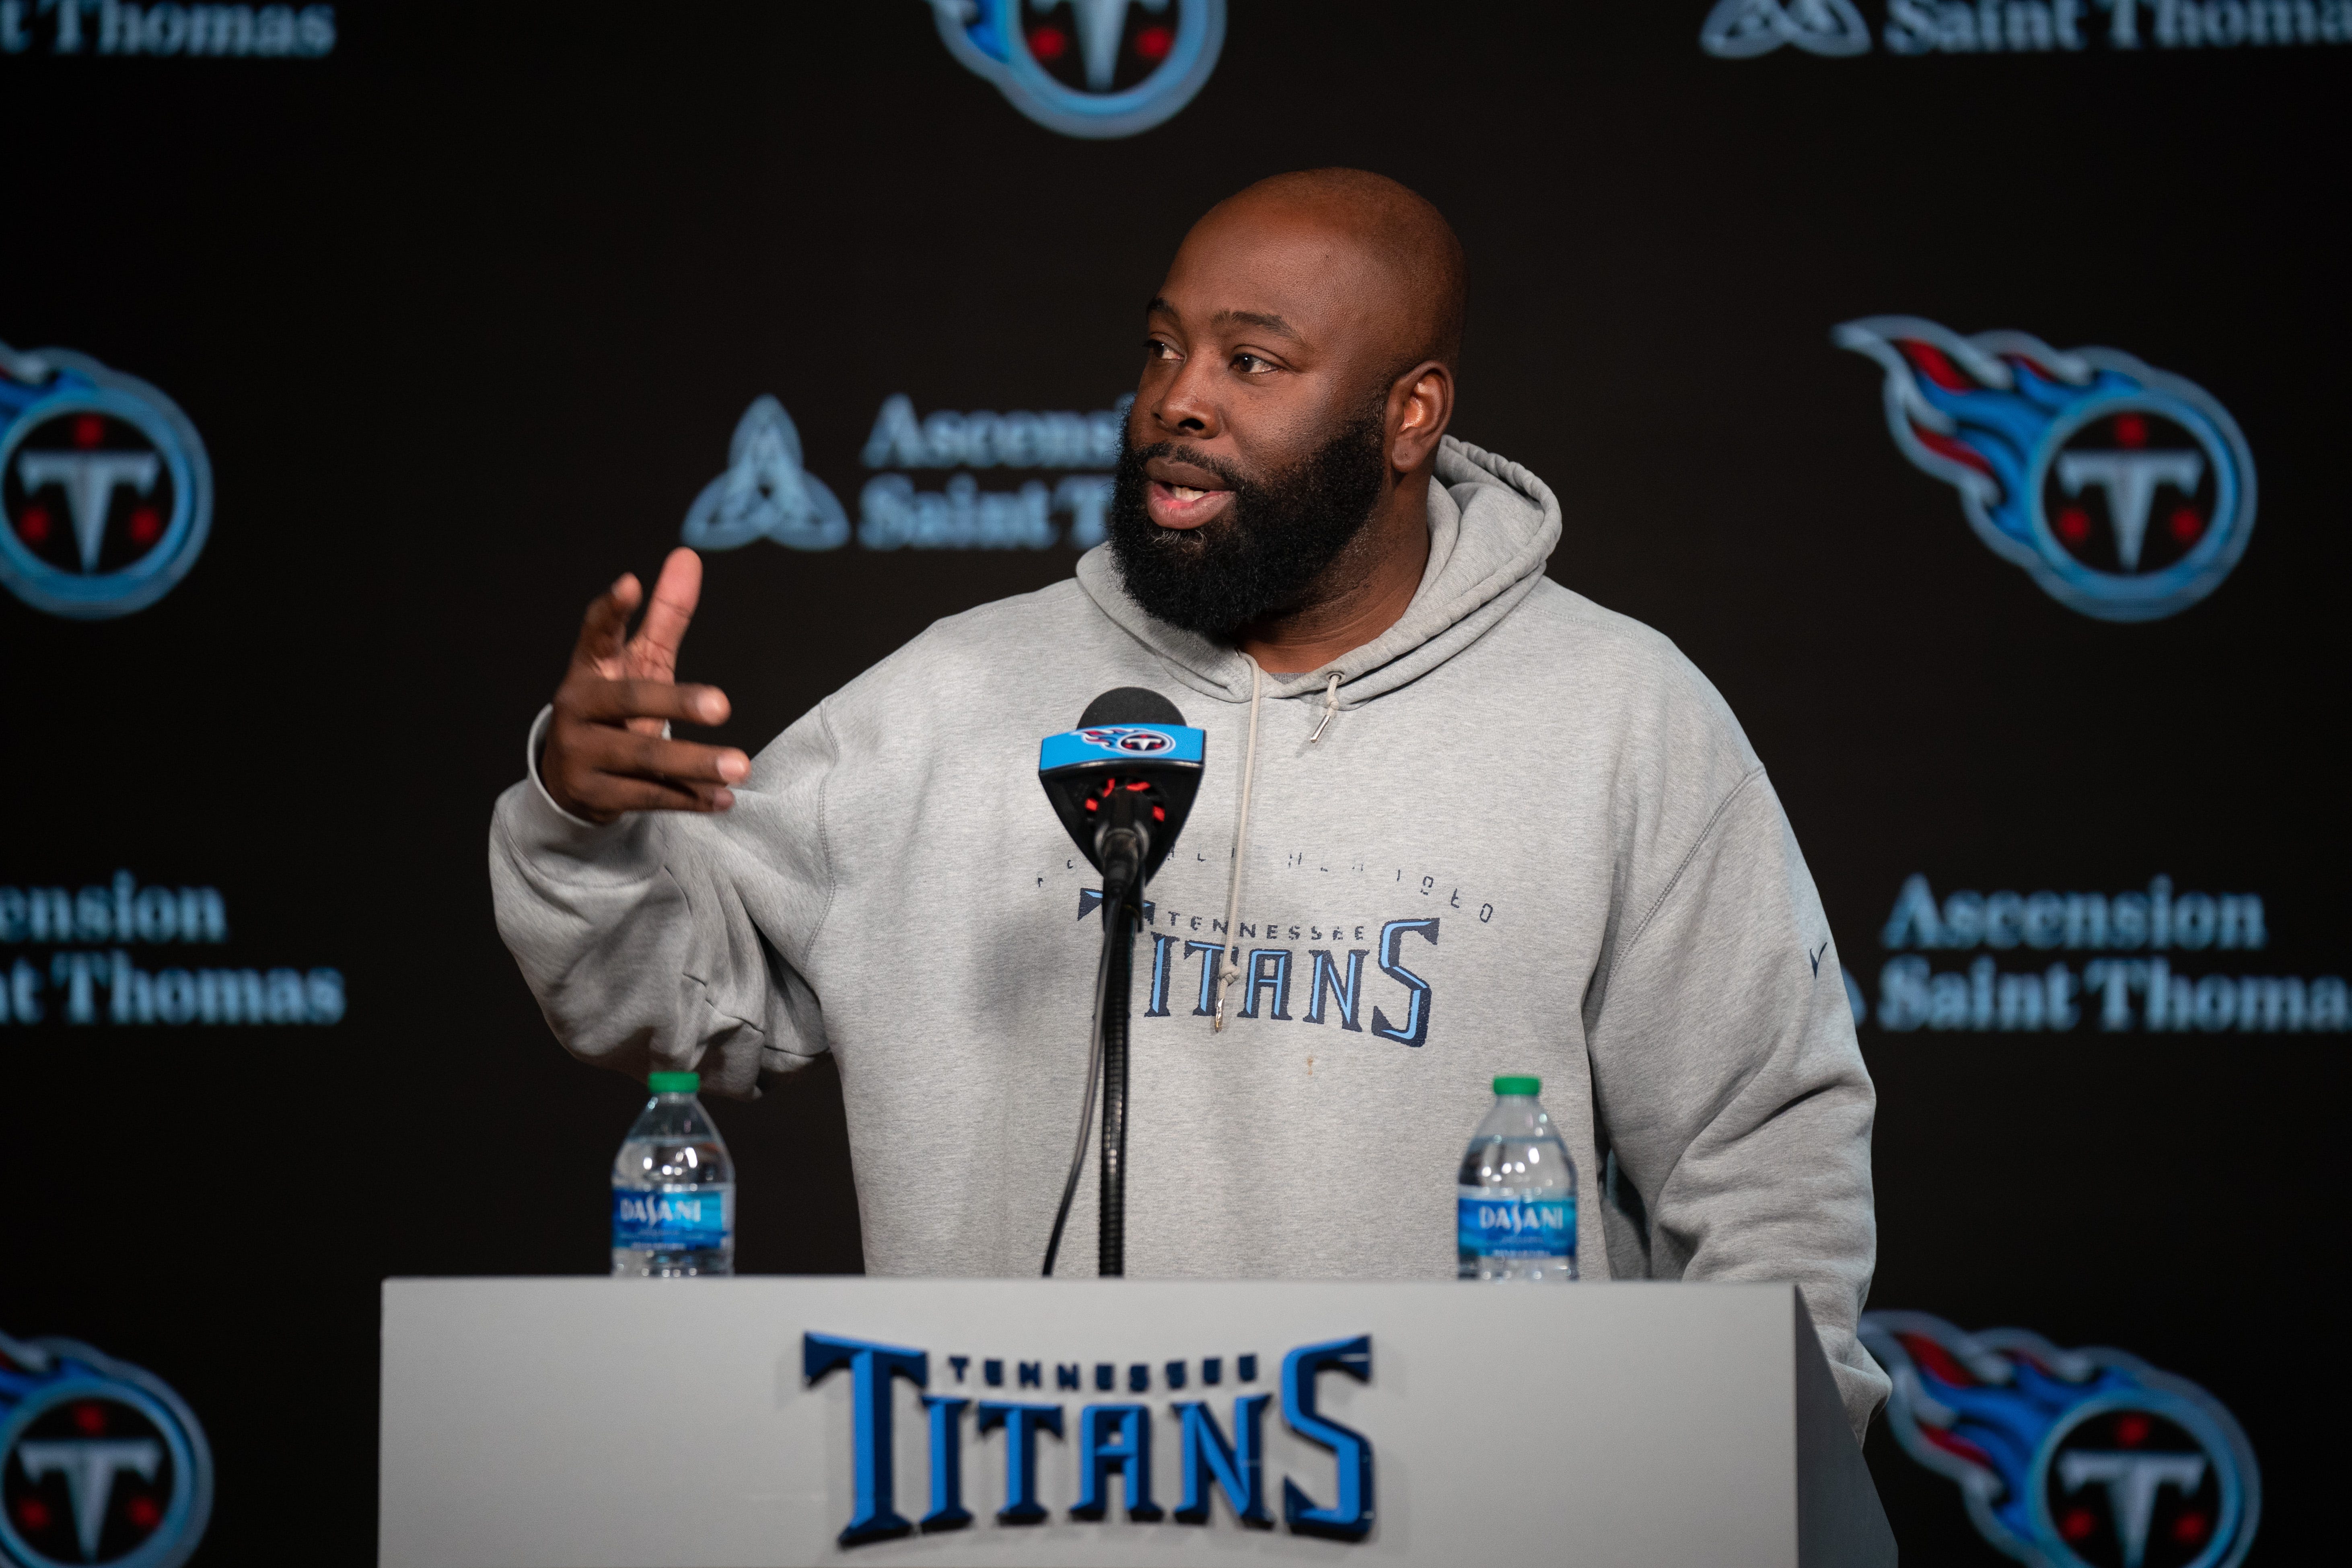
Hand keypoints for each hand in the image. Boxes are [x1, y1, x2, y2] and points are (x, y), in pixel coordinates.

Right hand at [542, 548, 749, 822]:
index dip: (610, 610)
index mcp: (589, 669)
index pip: (596, 634)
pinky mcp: (594, 795)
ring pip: (642, 759)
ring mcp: (581, 754)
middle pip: (628, 701)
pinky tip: (723, 799)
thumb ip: (664, 616)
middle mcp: (578, 708)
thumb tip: (688, 555)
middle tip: (723, 705)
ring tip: (741, 766)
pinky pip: (648, 797)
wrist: (569, 779)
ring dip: (694, 764)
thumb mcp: (637, 662)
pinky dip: (688, 799)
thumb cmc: (615, 709)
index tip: (630, 584)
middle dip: (676, 703)